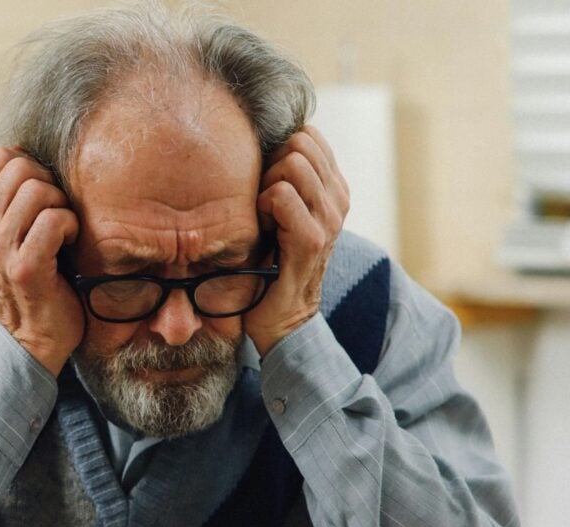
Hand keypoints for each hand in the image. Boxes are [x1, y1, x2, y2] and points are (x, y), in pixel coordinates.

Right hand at [0, 148, 82, 376]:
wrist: (34, 333)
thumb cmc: (34, 272)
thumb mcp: (10, 230)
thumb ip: (12, 195)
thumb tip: (33, 152)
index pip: (2, 156)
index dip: (33, 167)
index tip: (42, 196)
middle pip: (22, 167)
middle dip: (50, 184)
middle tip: (56, 214)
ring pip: (39, 189)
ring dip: (62, 206)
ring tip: (61, 231)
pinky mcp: (24, 267)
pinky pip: (55, 219)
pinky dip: (70, 227)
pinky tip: (67, 245)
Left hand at [244, 125, 349, 355]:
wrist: (281, 317)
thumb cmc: (271, 260)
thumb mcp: (282, 212)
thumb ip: (283, 177)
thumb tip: (261, 140)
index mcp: (333, 188)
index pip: (308, 134)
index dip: (278, 151)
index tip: (267, 183)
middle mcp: (338, 198)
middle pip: (299, 142)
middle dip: (270, 165)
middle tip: (262, 202)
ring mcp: (330, 218)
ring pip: (291, 163)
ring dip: (265, 187)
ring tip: (264, 217)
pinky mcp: (312, 239)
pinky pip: (280, 194)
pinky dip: (262, 207)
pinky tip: (263, 230)